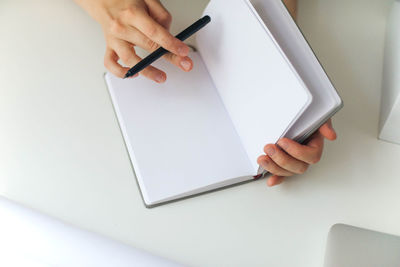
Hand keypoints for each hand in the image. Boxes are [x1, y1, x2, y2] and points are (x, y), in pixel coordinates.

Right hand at [75, 0, 192, 81]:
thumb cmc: (127, 0)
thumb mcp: (148, 0)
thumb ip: (161, 16)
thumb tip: (170, 35)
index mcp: (133, 13)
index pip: (154, 32)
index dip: (170, 43)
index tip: (183, 51)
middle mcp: (122, 27)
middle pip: (148, 46)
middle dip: (169, 57)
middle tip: (185, 64)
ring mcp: (114, 39)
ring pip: (129, 59)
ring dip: (147, 71)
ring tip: (160, 77)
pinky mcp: (109, 47)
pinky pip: (110, 63)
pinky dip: (120, 72)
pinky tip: (133, 74)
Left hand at [257, 119, 336, 185]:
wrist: (296, 114)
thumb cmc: (307, 116)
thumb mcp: (318, 114)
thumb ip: (325, 123)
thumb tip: (331, 135)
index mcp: (315, 146)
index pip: (311, 155)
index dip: (296, 151)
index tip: (282, 141)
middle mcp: (305, 157)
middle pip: (298, 167)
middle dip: (281, 159)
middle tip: (268, 148)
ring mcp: (294, 161)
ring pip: (288, 172)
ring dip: (274, 168)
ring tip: (262, 159)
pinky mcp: (284, 164)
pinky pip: (282, 175)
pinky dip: (276, 178)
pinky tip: (270, 180)